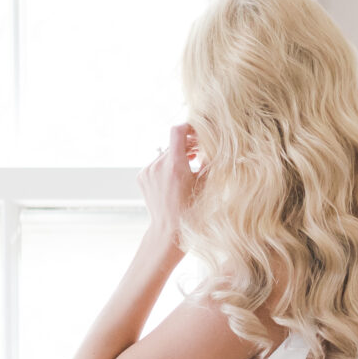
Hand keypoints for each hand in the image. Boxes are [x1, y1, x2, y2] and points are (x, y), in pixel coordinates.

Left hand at [139, 124, 201, 251]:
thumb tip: (216, 147)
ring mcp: (148, 171)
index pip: (177, 131)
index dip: (188, 127)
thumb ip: (209, 163)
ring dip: (176, 158)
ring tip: (188, 168)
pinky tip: (174, 180)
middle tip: (199, 153)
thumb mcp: (205, 186)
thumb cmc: (191, 211)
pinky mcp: (142, 177)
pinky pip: (156, 164)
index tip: (197, 131)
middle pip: (173, 144)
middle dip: (186, 146)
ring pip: (165, 155)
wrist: (168, 231)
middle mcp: (158, 165)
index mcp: (175, 166)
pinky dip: (165, 167)